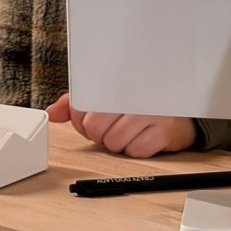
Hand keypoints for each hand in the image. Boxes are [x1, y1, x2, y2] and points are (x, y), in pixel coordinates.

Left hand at [46, 92, 196, 157]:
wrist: (179, 105)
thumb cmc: (137, 100)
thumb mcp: (105, 95)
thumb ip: (76, 104)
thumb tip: (51, 114)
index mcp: (115, 79)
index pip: (81, 106)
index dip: (80, 119)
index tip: (88, 118)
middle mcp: (132, 92)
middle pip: (94, 127)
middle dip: (98, 133)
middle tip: (111, 124)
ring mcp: (150, 110)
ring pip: (112, 142)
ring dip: (117, 141)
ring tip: (129, 128)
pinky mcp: (164, 129)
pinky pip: (134, 151)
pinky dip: (135, 148)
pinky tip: (143, 135)